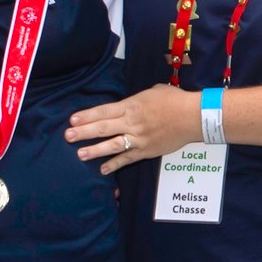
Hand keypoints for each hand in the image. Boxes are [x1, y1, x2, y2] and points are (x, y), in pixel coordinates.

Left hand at [65, 85, 199, 174]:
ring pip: (113, 145)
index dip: (87, 116)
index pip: (104, 111)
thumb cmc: (173, 99)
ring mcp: (139, 138)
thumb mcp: (151, 91)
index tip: (72, 120)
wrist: (192, 117)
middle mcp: (132, 123)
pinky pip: (128, 159)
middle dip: (84, 132)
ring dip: (95, 150)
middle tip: (68, 136)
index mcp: (131, 106)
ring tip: (80, 154)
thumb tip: (128, 104)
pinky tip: (102, 169)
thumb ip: (136, 100)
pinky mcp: (147, 151)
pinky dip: (114, 164)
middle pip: (104, 128)